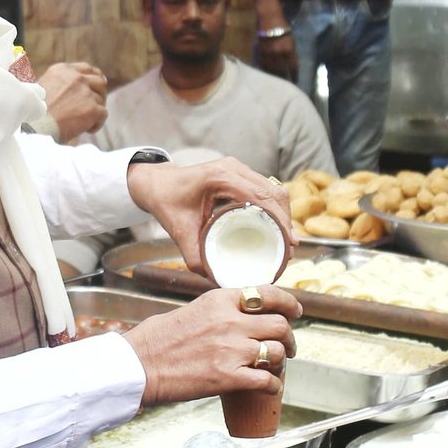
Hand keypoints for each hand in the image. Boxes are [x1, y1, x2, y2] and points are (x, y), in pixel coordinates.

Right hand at [39, 61, 107, 141]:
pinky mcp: (92, 108)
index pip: (86, 69)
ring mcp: (85, 92)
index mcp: (62, 70)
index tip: (95, 87)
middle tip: (94, 106)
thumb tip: (80, 89)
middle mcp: (76, 77)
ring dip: (95, 111)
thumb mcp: (43, 88)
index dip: (93, 78)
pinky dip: (97, 124)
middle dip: (99, 94)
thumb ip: (61, 84)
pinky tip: (86, 130)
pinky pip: (103, 114)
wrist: (34, 127)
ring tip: (84, 122)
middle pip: (99, 82)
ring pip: (101, 100)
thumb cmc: (34, 113)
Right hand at [123, 286, 301, 406]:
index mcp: (219, 300)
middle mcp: (230, 321)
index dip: (289, 303)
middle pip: (279, 324)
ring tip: (276, 367)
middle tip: (288, 346)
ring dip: (282, 361)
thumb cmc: (157, 340)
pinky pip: (267, 380)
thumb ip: (217, 311)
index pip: (267, 294)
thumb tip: (236, 317)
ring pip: (278, 352)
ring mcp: (231, 349)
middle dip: (289, 337)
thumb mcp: (191, 310)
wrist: (139, 365)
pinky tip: (269, 387)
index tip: (296, 310)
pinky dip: (273, 386)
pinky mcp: (229, 376)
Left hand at [127, 155, 291, 272]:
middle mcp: (233, 168)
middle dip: (286, 220)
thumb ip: (195, 256)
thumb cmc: (167, 203)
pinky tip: (276, 227)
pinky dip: (274, 207)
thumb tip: (217, 280)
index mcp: (221, 177)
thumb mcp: (179, 231)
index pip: (261, 197)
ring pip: (273, 188)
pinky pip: (265, 188)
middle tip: (289, 249)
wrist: (157, 184)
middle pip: (274, 192)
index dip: (280, 220)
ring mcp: (238, 168)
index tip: (289, 244)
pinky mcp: (239, 172)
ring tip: (286, 242)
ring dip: (283, 214)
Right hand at [254, 32, 297, 81]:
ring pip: (271, 69)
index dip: (294, 75)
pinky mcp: (260, 53)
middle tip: (285, 85)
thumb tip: (291, 66)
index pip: (292, 66)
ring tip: (276, 83)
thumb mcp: (291, 41)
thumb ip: (291, 53)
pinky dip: (266, 71)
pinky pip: (263, 65)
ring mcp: (268, 54)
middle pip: (281, 70)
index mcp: (288, 50)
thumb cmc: (283, 29)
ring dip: (274, 77)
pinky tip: (267, 75)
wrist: (269, 20)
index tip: (295, 81)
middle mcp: (278, 53)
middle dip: (284, 78)